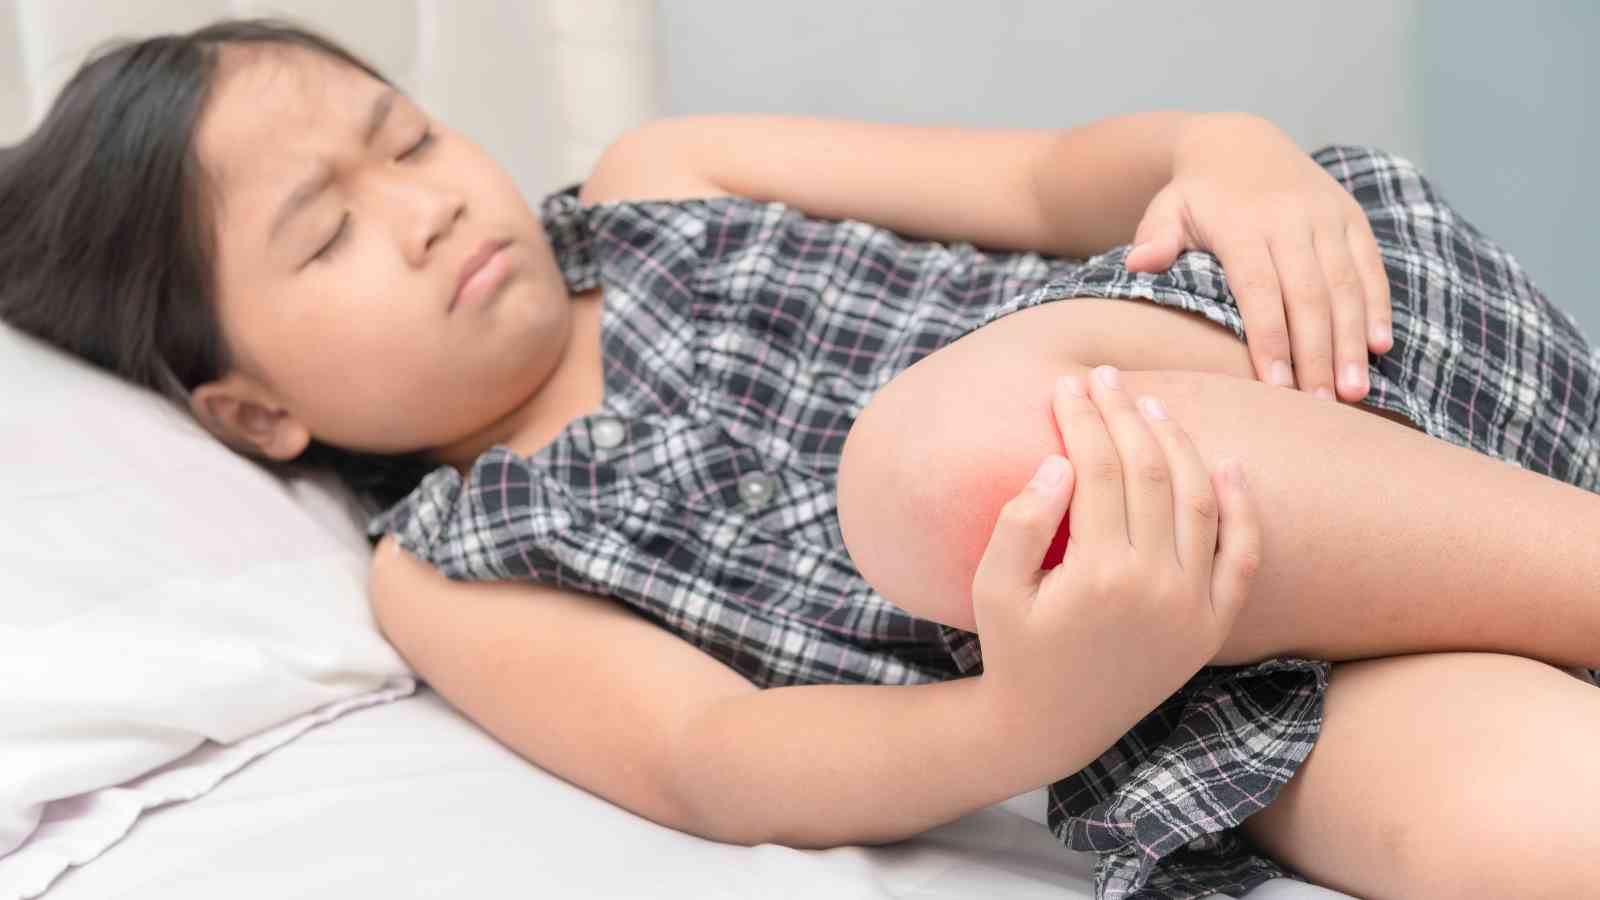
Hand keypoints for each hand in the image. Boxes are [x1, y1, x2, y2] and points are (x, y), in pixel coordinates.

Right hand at [970, 366, 1260, 741]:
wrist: (1053, 725)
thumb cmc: (1014, 650)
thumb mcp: (993, 589)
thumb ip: (1020, 522)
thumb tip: (1061, 460)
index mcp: (1099, 574)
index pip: (1098, 469)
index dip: (1083, 418)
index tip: (1066, 384)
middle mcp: (1158, 587)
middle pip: (1150, 472)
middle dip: (1125, 414)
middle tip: (1106, 377)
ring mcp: (1193, 606)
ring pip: (1200, 499)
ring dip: (1178, 443)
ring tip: (1151, 405)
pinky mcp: (1213, 624)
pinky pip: (1243, 555)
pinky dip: (1242, 506)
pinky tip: (1228, 462)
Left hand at [1125, 114, 1393, 403]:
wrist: (1242, 143)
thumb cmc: (1196, 195)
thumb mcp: (1167, 208)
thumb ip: (1155, 237)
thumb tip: (1139, 263)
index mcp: (1244, 224)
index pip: (1260, 289)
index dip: (1270, 339)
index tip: (1275, 387)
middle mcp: (1292, 219)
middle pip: (1309, 295)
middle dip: (1318, 353)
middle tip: (1322, 406)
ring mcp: (1327, 218)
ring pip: (1345, 285)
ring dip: (1351, 340)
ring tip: (1353, 391)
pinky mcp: (1351, 218)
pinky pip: (1370, 266)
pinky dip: (1376, 306)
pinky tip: (1379, 347)